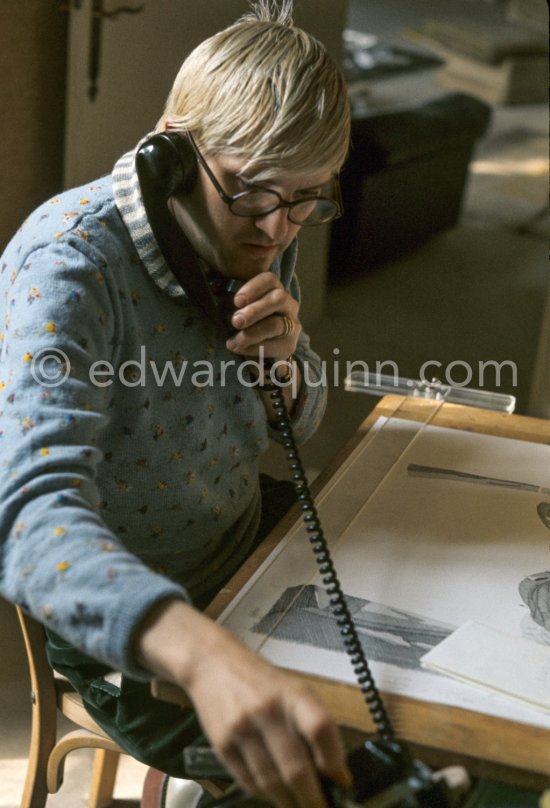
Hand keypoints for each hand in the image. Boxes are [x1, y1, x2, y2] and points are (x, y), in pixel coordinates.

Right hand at [136, 600, 351, 807]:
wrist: (213, 664)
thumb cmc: (260, 680)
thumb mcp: (292, 690)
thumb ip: (312, 723)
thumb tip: (334, 770)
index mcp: (293, 694)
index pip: (320, 728)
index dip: (334, 759)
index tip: (341, 781)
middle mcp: (267, 710)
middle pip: (296, 767)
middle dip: (312, 799)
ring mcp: (242, 728)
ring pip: (271, 783)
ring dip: (288, 803)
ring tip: (298, 805)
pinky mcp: (221, 745)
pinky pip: (248, 782)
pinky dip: (264, 795)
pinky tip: (273, 795)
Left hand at [226, 273, 301, 360]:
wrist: (261, 354)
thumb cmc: (246, 324)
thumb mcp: (239, 308)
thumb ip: (232, 300)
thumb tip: (213, 290)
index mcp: (274, 290)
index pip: (270, 280)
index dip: (254, 288)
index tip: (237, 301)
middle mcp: (287, 304)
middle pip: (278, 299)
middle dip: (255, 310)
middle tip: (236, 321)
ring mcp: (292, 325)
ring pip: (276, 324)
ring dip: (253, 333)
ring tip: (233, 342)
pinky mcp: (289, 345)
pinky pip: (274, 346)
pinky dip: (255, 348)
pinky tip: (240, 350)